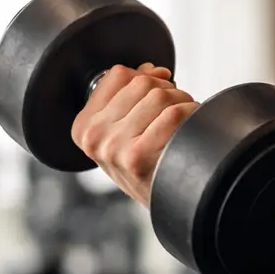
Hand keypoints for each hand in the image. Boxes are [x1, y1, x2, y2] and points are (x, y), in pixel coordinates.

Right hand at [70, 63, 197, 206]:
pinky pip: (173, 114)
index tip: (156, 97)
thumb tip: (150, 69)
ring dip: (182, 102)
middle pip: (142, 82)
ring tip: (183, 122)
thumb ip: (130, 95)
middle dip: (167, 90)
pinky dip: (191, 114)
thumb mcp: (126, 131)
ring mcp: (113, 148)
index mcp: (83, 127)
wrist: (168, 204)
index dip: (146, 78)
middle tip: (175, 112)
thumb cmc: (150, 165)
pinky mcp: (137, 157)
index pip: (118, 75)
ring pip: (160, 95)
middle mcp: (93, 137)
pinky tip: (191, 129)